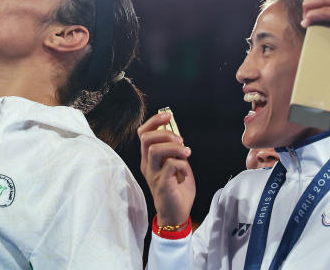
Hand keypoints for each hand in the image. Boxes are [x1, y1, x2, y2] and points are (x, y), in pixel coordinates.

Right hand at [138, 111, 194, 227]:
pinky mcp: (161, 184)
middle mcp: (147, 164)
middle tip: (180, 140)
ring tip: (186, 152)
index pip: (143, 133)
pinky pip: (169, 166)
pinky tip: (185, 170)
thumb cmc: (177, 190)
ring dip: (174, 147)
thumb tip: (178, 135)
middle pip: (146, 138)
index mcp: (149, 158)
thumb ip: (175, 151)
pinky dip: (180, 163)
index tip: (168, 115)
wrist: (176, 214)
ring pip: (154, 150)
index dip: (154, 121)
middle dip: (166, 134)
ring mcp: (153, 174)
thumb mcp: (177, 165)